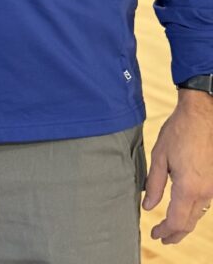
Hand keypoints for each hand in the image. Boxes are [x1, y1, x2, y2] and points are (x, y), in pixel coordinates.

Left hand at [143, 90, 212, 242]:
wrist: (202, 115)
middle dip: (175, 233)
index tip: (154, 234)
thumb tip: (148, 206)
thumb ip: (154, 184)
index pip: (176, 221)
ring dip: (185, 224)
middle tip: (162, 238)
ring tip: (172, 229)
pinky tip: (185, 210)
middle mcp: (204, 192)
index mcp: (188, 188)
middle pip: (189, 223)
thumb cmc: (178, 132)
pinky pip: (205, 204)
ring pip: (199, 215)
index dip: (164, 231)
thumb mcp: (159, 156)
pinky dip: (193, 212)